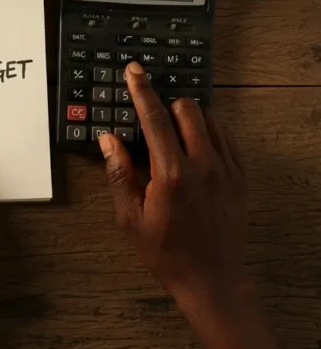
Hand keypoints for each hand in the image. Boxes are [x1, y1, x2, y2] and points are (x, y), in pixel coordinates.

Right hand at [98, 61, 248, 311]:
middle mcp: (203, 165)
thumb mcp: (129, 217)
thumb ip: (119, 174)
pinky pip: (227, 138)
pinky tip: (195, 145)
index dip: (142, 91)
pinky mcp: (240, 177)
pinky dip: (209, 132)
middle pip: (188, 110)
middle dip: (167, 105)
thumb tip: (108, 139)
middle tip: (151, 116)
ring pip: (211, 120)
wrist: (211, 278)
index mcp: (171, 174)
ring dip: (189, 118)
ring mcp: (226, 170)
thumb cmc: (164, 251)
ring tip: (172, 133)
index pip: (155, 119)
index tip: (135, 71)